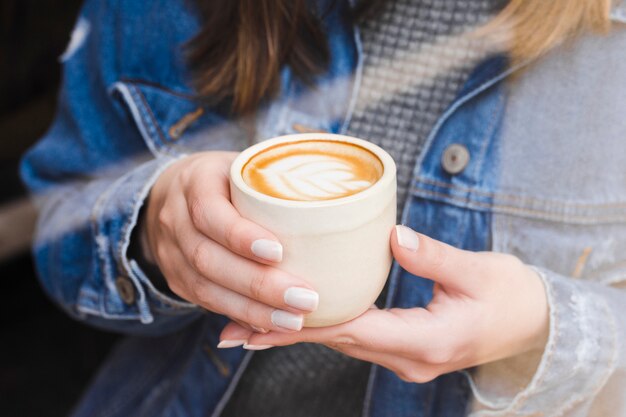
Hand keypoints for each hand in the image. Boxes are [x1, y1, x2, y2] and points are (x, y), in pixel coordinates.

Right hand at [144, 152, 318, 331]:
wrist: (174, 193)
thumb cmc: (227, 179)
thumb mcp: (246, 167)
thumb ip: (278, 182)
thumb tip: (338, 199)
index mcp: (195, 181)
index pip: (209, 211)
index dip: (240, 235)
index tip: (280, 252)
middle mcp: (175, 219)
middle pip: (208, 258)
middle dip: (258, 284)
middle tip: (305, 298)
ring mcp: (170, 252)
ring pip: (205, 288)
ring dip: (252, 310)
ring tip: (294, 320)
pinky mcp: (176, 279)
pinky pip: (205, 303)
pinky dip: (240, 315)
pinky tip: (271, 324)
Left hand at [219, 225, 548, 381]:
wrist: (535, 325)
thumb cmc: (512, 296)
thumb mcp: (479, 271)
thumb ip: (435, 256)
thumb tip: (392, 235)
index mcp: (427, 340)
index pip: (354, 329)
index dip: (306, 318)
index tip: (263, 309)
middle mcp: (409, 358)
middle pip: (335, 342)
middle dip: (284, 331)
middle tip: (233, 326)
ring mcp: (404, 358)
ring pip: (339, 344)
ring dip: (295, 333)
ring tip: (247, 327)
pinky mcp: (401, 349)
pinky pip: (352, 339)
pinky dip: (320, 330)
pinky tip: (293, 321)